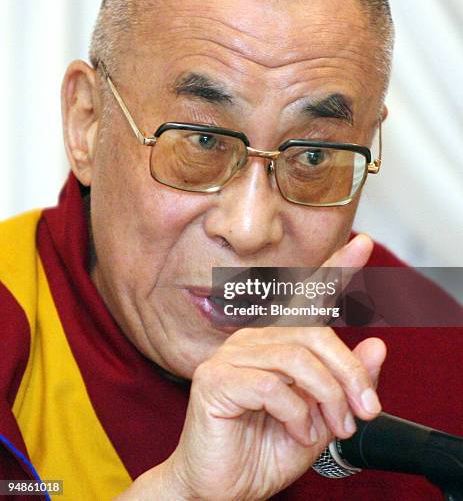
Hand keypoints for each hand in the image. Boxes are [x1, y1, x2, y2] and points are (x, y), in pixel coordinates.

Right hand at [120, 235, 386, 499]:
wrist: (222, 488)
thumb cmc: (264, 450)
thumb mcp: (321, 420)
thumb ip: (344, 384)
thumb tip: (376, 346)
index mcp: (277, 343)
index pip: (307, 297)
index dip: (336, 268)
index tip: (362, 245)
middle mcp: (252, 339)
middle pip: (314, 334)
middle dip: (349, 374)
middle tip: (365, 411)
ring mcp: (230, 356)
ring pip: (297, 359)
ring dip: (327, 398)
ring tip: (333, 428)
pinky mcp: (214, 378)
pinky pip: (271, 386)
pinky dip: (296, 414)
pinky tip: (298, 432)